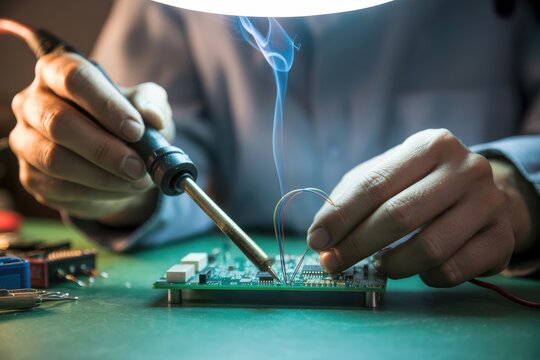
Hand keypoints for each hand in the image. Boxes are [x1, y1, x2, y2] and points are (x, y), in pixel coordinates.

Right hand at [9, 53, 173, 224]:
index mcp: (57, 70)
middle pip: (58, 121)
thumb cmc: (129, 124)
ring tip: (136, 181)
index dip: (106, 105)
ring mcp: (25, 140)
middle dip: (104, 148)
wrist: (119, 163)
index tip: (136, 130)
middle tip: (138, 166)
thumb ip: (151, 103)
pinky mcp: (30, 175)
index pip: (74, 78)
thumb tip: (152, 115)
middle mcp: (32, 102)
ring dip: (102, 175)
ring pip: (55, 158)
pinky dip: (96, 192)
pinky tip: (121, 190)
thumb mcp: (146, 106)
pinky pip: (58, 187)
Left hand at [308, 129, 519, 286]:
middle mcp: (465, 169)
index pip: (375, 183)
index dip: (341, 216)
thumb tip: (321, 236)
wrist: (481, 195)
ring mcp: (489, 203)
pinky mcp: (502, 239)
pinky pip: (453, 270)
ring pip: (429, 248)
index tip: (317, 240)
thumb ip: (351, 199)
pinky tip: (419, 270)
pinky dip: (426, 277)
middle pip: (399, 216)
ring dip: (393, 265)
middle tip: (334, 263)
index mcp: (430, 145)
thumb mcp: (387, 175)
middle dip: (357, 245)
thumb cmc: (420, 185)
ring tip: (381, 265)